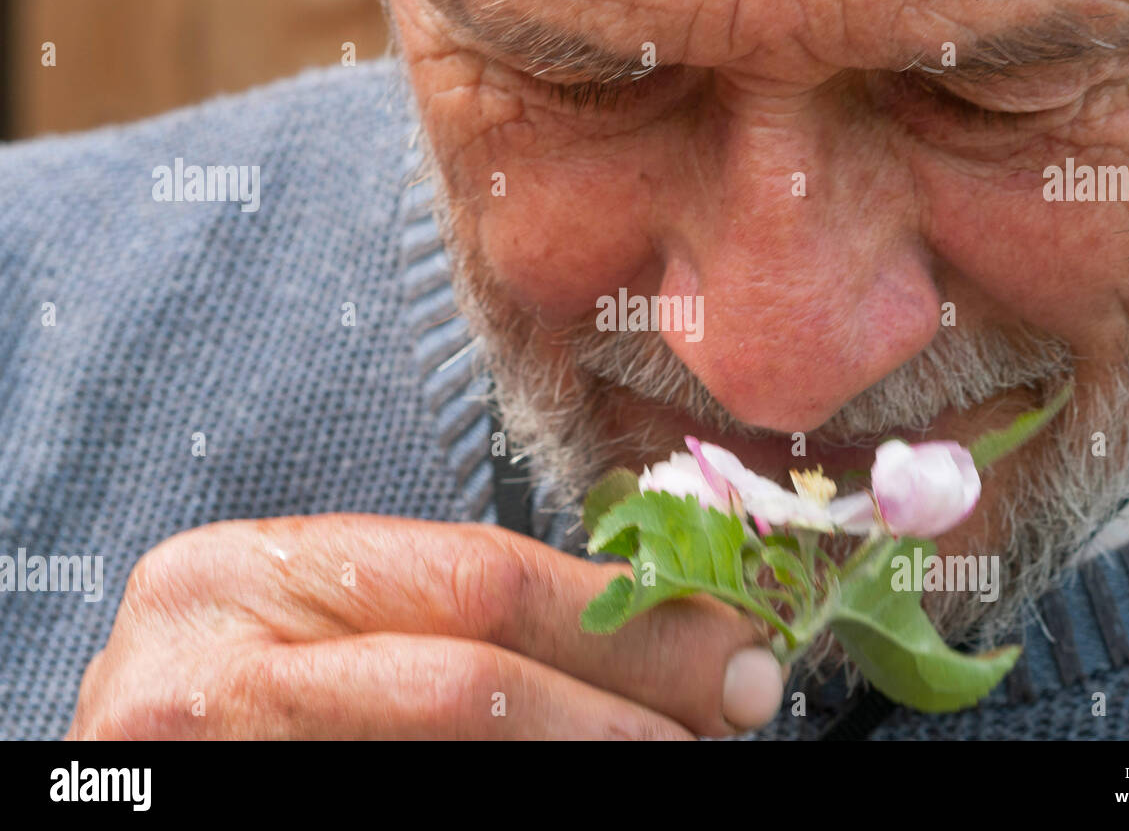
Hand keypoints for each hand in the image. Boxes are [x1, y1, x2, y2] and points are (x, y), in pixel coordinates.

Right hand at [66, 514, 784, 738]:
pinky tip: (582, 783)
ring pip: (455, 751)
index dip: (621, 617)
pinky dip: (521, 792)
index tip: (731, 641)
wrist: (138, 784)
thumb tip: (644, 628)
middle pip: (471, 674)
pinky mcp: (222, 821)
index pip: (474, 579)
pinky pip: (413, 801)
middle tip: (736, 703)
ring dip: (591, 751)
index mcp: (238, 576)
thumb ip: (444, 615)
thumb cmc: (234, 698)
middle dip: (630, 687)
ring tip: (673, 749)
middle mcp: (207, 669)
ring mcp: (208, 766)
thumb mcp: (314, 626)